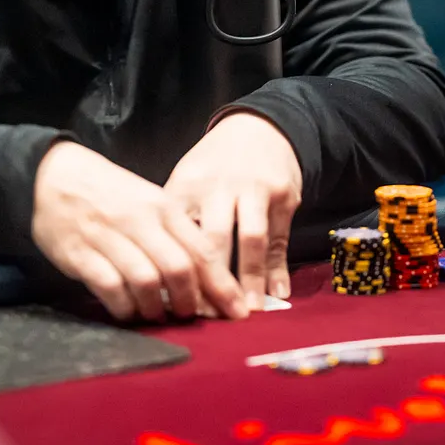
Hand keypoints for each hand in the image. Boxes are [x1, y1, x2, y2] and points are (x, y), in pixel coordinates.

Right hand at [31, 141, 245, 321]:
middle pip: (179, 269)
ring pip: (146, 281)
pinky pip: (109, 288)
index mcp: (163, 207)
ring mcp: (108, 236)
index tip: (237, 312)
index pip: (202, 251)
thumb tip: (209, 279)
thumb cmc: (111, 195)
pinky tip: (127, 311)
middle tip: (190, 316)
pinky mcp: (80, 253)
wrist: (55, 175)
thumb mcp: (150, 203)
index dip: (223, 287)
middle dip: (190, 302)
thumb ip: (177, 236)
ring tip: (158, 315)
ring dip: (156, 308)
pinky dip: (123, 307)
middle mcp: (139, 220)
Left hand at [164, 112, 302, 309]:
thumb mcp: (186, 182)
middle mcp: (218, 186)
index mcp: (186, 186)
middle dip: (213, 282)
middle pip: (213, 240)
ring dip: (249, 279)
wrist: (258, 128)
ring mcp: (253, 189)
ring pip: (250, 240)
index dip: (177, 272)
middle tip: (212, 317)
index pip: (177, 235)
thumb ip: (177, 222)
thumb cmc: (213, 166)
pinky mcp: (282, 194)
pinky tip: (278, 293)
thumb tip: (163, 276)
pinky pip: (280, 237)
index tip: (175, 305)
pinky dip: (279, 268)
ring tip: (248, 312)